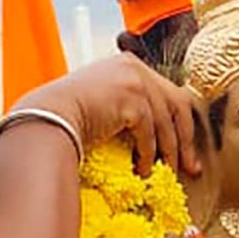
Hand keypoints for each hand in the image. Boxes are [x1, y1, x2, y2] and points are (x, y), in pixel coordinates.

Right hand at [20, 56, 202, 177]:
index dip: (180, 124)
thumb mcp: (103, 101)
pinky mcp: (132, 99)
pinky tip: (143, 170)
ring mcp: (135, 80)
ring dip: (168, 153)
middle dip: (186, 140)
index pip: (167, 93)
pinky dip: (149, 155)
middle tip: (191, 167)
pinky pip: (150, 134)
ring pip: (166, 122)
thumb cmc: (66, 115)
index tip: (184, 148)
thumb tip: (152, 136)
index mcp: (129, 64)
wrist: (47, 118)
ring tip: (166, 174)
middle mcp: (135, 67)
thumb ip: (127, 106)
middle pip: (176, 105)